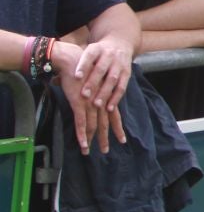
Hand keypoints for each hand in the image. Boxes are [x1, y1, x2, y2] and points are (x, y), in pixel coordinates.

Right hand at [54, 38, 130, 154]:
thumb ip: (91, 93)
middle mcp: (100, 101)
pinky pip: (81, 122)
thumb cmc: (81, 71)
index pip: (114, 116)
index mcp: (104, 97)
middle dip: (105, 138)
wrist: (73, 60)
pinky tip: (82, 144)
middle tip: (106, 150)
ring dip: (91, 140)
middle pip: (105, 124)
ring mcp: (90, 103)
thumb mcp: (91, 84)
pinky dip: (82, 134)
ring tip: (89, 151)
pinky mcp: (79, 103)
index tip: (122, 139)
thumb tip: (89, 100)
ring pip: (93, 126)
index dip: (117, 128)